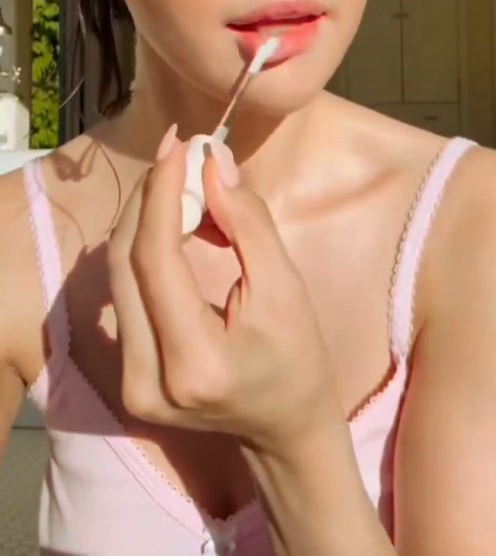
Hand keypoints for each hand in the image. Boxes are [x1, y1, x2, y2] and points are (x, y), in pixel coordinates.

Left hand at [108, 132, 338, 455]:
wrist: (284, 427)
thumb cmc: (297, 359)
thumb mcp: (285, 289)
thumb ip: (247, 223)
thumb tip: (212, 162)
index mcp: (193, 363)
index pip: (156, 260)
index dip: (163, 196)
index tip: (179, 146)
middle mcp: (144, 378)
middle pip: (125, 263)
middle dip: (150, 198)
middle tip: (178, 154)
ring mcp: (127, 381)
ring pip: (118, 274)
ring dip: (147, 218)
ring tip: (184, 184)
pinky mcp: (124, 373)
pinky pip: (125, 290)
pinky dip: (146, 247)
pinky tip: (176, 222)